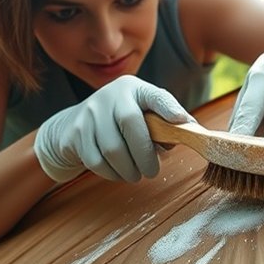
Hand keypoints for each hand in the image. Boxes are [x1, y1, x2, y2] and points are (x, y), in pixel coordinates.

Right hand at [34, 75, 194, 182]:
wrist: (74, 124)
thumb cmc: (119, 121)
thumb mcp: (141, 113)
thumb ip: (164, 121)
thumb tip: (189, 132)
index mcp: (133, 89)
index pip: (154, 95)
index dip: (168, 107)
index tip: (181, 121)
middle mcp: (110, 96)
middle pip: (131, 124)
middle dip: (145, 155)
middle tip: (152, 172)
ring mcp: (90, 113)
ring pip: (113, 149)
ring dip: (129, 169)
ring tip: (136, 175)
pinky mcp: (75, 133)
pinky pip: (97, 161)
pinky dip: (112, 173)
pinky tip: (119, 173)